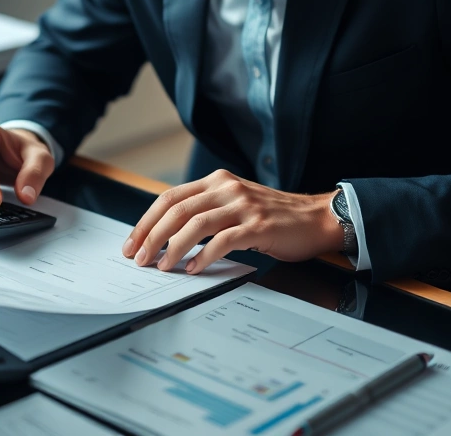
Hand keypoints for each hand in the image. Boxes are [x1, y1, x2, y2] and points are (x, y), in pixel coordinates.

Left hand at [122, 170, 344, 273]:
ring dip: (173, 247)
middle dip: (152, 236)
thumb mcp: (235, 204)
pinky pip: (223, 241)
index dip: (146, 221)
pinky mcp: (258, 225)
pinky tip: (194, 268)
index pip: (169, 198)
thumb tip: (168, 237)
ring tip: (162, 266)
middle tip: (140, 258)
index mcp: (216, 181)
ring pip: (196, 224)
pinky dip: (204, 256)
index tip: (133, 243)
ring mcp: (243, 205)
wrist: (317, 218)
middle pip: (176, 209)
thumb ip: (207, 211)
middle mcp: (227, 188)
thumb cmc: (275, 217)